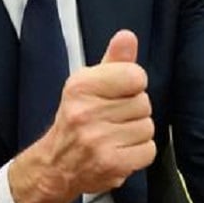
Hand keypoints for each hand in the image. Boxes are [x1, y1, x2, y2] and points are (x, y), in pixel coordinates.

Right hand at [9, 30, 156, 202]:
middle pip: (144, 102)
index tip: (119, 93)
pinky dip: (139, 154)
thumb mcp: (89, 85)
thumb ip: (114, 61)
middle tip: (112, 120)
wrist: (54, 166)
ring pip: (148, 127)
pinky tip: (119, 152)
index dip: (133, 85)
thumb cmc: (76, 121)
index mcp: (81, 86)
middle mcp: (86, 112)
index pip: (135, 76)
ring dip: (136, 134)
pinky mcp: (110, 163)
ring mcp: (98, 140)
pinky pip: (148, 150)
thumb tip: (127, 36)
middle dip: (134, 112)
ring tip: (114, 136)